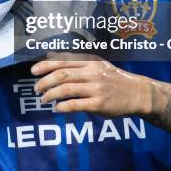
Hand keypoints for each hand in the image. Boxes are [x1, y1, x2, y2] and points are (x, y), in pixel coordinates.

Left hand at [31, 56, 151, 117]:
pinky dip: (63, 106)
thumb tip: (56, 62)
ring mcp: (95, 88)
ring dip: (51, 95)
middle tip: (36, 89)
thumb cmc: (115, 80)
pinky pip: (75, 105)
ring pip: (66, 90)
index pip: (63, 61)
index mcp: (90, 62)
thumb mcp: (99, 66)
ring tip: (44, 99)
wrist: (137, 93)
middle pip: (62, 75)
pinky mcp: (99, 104)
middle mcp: (91, 73)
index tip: (33, 71)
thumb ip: (80, 64)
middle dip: (45, 82)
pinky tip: (57, 108)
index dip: (46, 66)